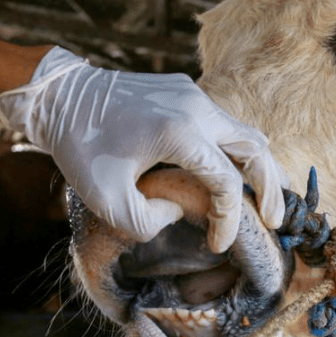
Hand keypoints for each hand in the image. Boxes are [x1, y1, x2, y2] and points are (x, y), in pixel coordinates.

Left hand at [0, 47, 285, 247]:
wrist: (60, 95)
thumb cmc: (79, 148)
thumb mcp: (106, 200)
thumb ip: (148, 221)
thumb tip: (177, 212)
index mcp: (180, 133)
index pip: (225, 182)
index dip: (229, 219)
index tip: (217, 245)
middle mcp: (197, 108)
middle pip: (256, 149)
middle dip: (270, 188)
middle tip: (276, 221)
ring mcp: (194, 95)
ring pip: (246, 132)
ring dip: (260, 167)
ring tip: (268, 199)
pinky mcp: (186, 92)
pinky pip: (225, 123)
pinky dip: (238, 151)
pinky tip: (236, 173)